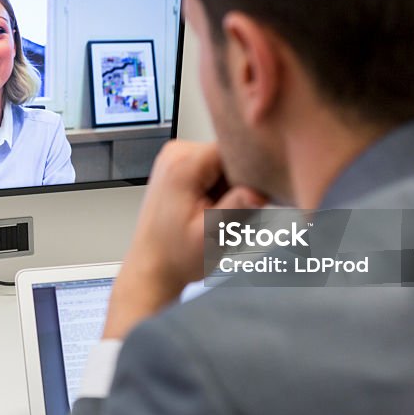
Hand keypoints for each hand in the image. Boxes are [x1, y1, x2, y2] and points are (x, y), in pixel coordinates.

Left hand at [102, 140, 266, 338]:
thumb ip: (236, 208)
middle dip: (239, 183)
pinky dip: (219, 189)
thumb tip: (260, 191)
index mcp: (182, 163)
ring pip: (224, 163)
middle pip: (230, 154)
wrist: (153, 267)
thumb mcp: (211, 234)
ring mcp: (176, 158)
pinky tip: (212, 209)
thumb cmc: (175, 256)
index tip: (255, 193)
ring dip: (230, 188)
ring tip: (217, 214)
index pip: (234, 147)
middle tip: (230, 213)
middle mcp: (176, 153)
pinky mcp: (179, 167)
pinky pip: (213, 170)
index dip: (250, 171)